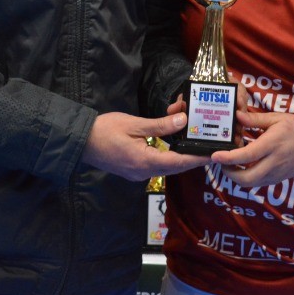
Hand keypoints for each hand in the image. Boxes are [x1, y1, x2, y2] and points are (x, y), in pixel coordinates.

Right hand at [82, 111, 209, 180]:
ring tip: (192, 141)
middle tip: (207, 145)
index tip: (213, 154)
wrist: (80, 141)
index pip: (179, 162)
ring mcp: (138, 173)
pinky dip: (167, 155)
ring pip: (166, 166)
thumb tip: (183, 121)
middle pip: (175, 166)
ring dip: (179, 154)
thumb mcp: (134, 124)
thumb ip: (160, 125)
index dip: (197, 158)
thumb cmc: (104, 130)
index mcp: (145, 162)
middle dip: (191, 156)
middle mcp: (143, 172)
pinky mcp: (133, 169)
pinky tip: (173, 144)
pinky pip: (156, 164)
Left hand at [210, 110, 293, 187]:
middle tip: (221, 163)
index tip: (215, 156)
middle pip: (247, 178)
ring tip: (230, 164)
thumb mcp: (276, 118)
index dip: (228, 157)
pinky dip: (247, 178)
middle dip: (229, 173)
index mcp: (272, 144)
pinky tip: (243, 167)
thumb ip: (255, 119)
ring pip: (252, 183)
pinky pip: (259, 183)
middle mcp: (274, 162)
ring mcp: (277, 173)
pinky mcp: (278, 179)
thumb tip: (237, 115)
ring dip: (237, 177)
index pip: (247, 155)